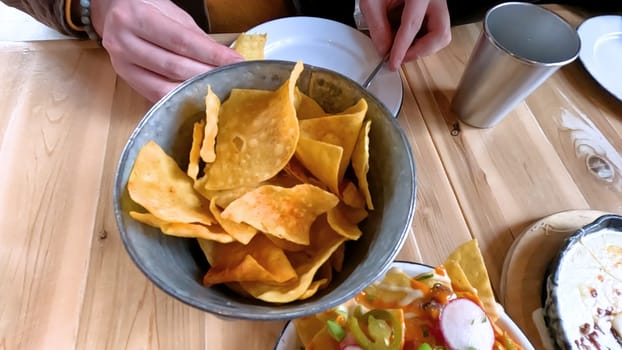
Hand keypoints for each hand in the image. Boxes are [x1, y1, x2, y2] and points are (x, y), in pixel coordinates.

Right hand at [90, 0, 243, 101]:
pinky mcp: (125, 79)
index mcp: (136, 17)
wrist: (111, 13)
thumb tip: (225, 57)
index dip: (211, 54)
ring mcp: (122, 64)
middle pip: (174, 66)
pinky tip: (196, 97)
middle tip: (231, 79)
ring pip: (165, 85)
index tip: (235, 62)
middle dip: (207, 74)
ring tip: (218, 89)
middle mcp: (124, 41)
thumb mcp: (171, 13)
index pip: (182, 41)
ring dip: (195, 90)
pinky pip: (155, 96)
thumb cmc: (145, 9)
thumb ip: (196, 36)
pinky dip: (179, 98)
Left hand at [360, 0, 450, 69]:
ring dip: (423, 48)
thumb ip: (377, 25)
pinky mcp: (437, 8)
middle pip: (441, 33)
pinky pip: (436, 30)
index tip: (393, 63)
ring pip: (442, 34)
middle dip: (421, 51)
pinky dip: (423, 40)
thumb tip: (384, 50)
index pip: (413, 24)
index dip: (402, 48)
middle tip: (401, 58)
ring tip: (403, 50)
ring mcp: (439, 3)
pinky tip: (407, 40)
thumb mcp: (372, 1)